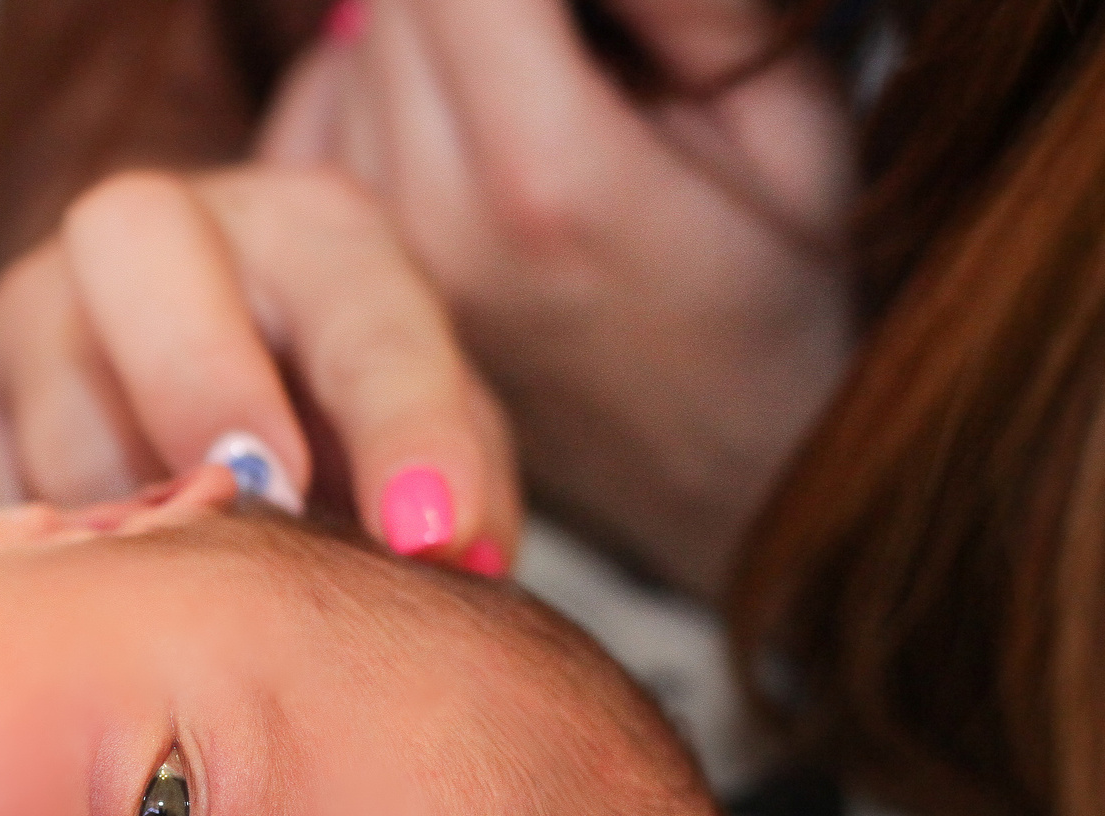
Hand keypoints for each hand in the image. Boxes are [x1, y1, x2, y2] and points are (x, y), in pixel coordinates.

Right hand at [0, 165, 520, 573]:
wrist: (186, 371)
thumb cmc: (329, 414)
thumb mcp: (416, 428)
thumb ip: (454, 484)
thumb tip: (453, 571)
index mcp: (311, 229)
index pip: (363, 314)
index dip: (405, 427)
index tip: (432, 535)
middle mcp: (162, 227)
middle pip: (140, 252)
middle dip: (202, 384)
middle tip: (262, 505)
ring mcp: (45, 297)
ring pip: (64, 412)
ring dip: (134, 520)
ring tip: (195, 604)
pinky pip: (6, 494)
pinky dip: (68, 565)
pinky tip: (122, 603)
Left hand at [261, 0, 856, 595]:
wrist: (712, 476)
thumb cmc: (774, 293)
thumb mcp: (785, 125)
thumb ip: (686, 7)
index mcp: (545, 185)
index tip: (591, 16)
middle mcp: (428, 227)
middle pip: (398, 6)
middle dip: (486, 1)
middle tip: (581, 46)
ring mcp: (366, 268)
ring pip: (355, 56)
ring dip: (435, 42)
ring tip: (546, 105)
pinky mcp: (328, 289)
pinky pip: (321, 117)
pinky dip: (385, 97)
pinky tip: (475, 142)